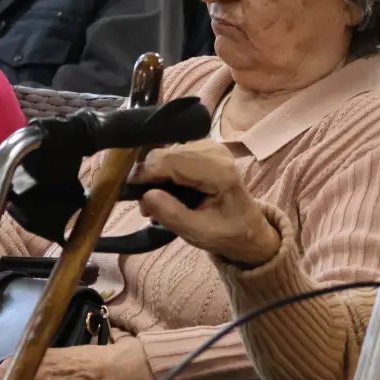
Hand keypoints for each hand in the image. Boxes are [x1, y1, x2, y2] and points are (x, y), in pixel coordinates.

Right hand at [135, 141, 279, 266]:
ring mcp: (209, 146)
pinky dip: (163, 171)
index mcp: (219, 171)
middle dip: (148, 176)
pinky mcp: (203, 147)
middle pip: (164, 153)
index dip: (145, 174)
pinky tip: (167, 191)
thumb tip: (146, 196)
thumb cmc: (228, 233)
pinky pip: (171, 153)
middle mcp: (214, 151)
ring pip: (164, 152)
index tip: (129, 193)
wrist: (249, 228)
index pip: (170, 161)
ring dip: (154, 175)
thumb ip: (172, 215)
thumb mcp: (199, 233)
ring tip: (156, 202)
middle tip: (145, 206)